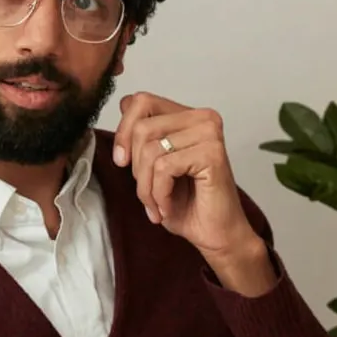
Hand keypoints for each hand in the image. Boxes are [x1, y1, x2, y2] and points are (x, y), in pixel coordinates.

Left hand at [114, 93, 276, 295]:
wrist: (215, 235)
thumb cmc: (187, 205)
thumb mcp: (152, 165)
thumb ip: (141, 135)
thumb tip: (122, 103)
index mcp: (187, 116)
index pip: (140, 101)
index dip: (123, 133)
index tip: (122, 162)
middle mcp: (202, 118)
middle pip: (142, 129)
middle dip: (136, 169)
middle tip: (148, 194)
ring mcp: (209, 133)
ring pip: (151, 150)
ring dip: (146, 187)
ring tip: (158, 205)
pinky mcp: (212, 153)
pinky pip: (164, 167)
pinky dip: (159, 194)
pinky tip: (168, 207)